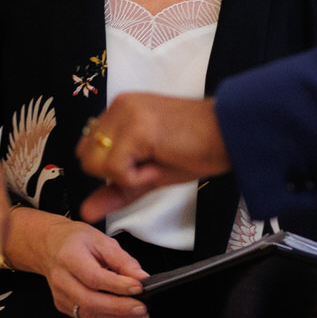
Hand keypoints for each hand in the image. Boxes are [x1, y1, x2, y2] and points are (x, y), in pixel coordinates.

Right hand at [13, 212, 149, 317]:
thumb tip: (142, 278)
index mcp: (69, 257)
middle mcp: (61, 279)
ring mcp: (61, 296)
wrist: (49, 246)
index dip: (118, 285)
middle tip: (142, 309)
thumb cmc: (75, 240)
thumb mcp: (101, 240)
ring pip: (90, 314)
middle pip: (90, 301)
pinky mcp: (64, 307)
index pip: (94, 277)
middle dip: (120, 308)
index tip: (139, 287)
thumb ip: (122, 260)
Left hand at [76, 94, 229, 221]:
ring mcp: (126, 113)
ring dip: (126, 174)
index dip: (112, 167)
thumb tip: (85, 212)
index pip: (88, 148)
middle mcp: (118, 105)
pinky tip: (161, 163)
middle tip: (151, 164)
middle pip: (85, 157)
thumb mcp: (148, 173)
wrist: (231, 134)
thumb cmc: (196, 151)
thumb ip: (114, 190)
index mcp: (119, 109)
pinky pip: (115, 168)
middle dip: (115, 172)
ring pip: (95, 163)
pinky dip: (137, 177)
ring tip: (156, 162)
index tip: (145, 162)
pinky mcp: (136, 128)